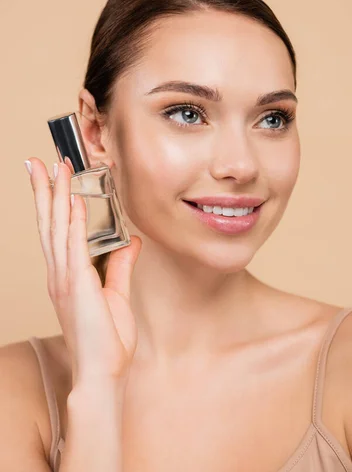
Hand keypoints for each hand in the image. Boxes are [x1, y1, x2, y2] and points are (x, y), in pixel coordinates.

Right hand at [25, 158, 141, 386]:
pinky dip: (71, 221)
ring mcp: (65, 278)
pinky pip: (73, 246)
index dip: (52, 202)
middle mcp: (60, 273)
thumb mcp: (116, 294)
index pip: (56, 230)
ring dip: (55, 195)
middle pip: (48, 223)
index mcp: (67, 275)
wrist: (102, 371)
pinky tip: (71, 200)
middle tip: (39, 161)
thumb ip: (121, 265)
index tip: (51, 177)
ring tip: (54, 167)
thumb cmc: (106, 340)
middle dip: (44, 190)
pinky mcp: (77, 284)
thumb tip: (129, 241)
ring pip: (56, 227)